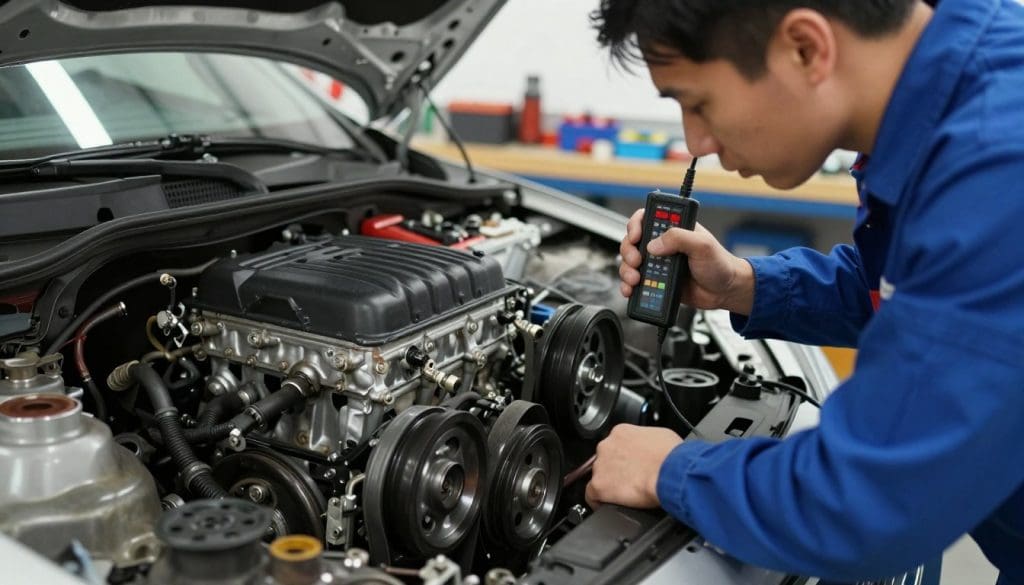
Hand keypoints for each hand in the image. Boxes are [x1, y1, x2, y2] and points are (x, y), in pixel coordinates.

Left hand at [585, 424, 682, 508]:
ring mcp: (601, 465)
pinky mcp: (599, 485)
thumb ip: (649, 442)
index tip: (631, 465)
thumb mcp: (662, 437)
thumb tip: (653, 450)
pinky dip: (598, 501)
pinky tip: (608, 505)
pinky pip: (591, 495)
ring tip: (626, 493)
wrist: (670, 471)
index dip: (624, 457)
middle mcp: (607, 446)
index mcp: (621, 432)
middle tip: (631, 479)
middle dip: (616, 469)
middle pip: (606, 460)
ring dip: (610, 484)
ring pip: (599, 476)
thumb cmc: (672, 456)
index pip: (616, 445)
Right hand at [619, 209, 754, 314]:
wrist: (725, 292)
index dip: (635, 225)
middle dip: (629, 251)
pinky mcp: (656, 282)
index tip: (636, 236)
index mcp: (673, 229)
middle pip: (632, 242)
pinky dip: (628, 286)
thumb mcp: (702, 245)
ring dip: (627, 270)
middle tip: (638, 261)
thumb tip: (654, 244)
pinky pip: (635, 282)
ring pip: (630, 263)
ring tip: (636, 279)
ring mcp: (658, 264)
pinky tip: (631, 289)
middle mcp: (663, 245)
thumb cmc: (720, 264)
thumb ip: (679, 238)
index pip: (646, 218)